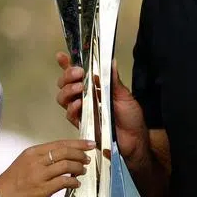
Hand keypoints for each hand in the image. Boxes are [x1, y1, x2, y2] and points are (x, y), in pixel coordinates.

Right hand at [0, 139, 93, 196]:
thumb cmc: (11, 182)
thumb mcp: (24, 162)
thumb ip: (41, 159)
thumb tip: (61, 158)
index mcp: (33, 152)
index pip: (59, 143)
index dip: (77, 143)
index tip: (88, 144)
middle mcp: (37, 161)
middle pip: (65, 152)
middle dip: (80, 154)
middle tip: (88, 158)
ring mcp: (40, 175)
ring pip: (66, 165)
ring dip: (78, 167)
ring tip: (82, 170)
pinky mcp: (43, 189)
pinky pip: (64, 182)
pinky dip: (73, 182)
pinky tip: (76, 184)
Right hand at [55, 52, 149, 167]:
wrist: (135, 140)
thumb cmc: (130, 117)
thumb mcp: (124, 96)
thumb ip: (114, 80)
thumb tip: (111, 61)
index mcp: (94, 87)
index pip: (77, 74)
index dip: (66, 64)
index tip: (61, 56)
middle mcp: (85, 97)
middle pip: (65, 84)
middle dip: (67, 76)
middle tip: (78, 73)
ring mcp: (82, 111)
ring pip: (63, 98)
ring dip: (68, 90)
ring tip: (79, 88)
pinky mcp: (82, 124)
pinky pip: (70, 115)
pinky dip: (72, 108)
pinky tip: (79, 104)